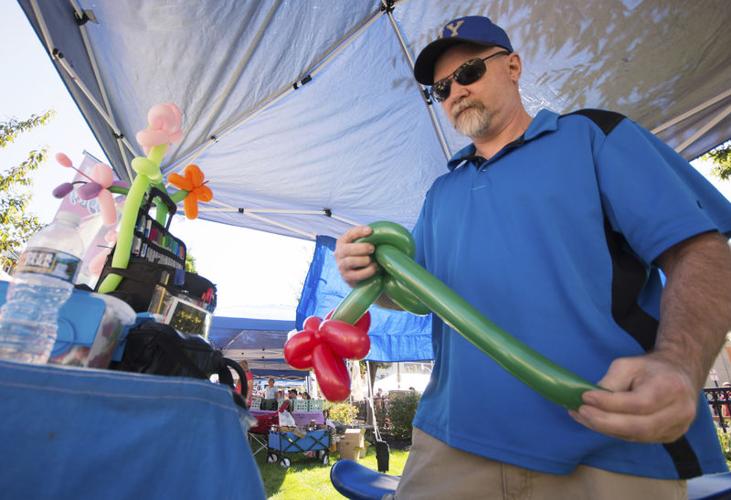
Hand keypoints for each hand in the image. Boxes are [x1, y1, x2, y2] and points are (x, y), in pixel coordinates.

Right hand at [334, 225, 377, 287]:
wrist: (362, 276)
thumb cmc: (364, 256)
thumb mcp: (363, 246)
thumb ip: (368, 239)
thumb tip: (382, 233)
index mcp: (343, 242)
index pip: (349, 234)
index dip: (359, 231)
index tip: (370, 231)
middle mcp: (339, 253)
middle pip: (347, 249)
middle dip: (362, 248)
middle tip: (372, 249)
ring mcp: (341, 266)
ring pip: (350, 261)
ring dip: (364, 260)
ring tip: (372, 261)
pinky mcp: (347, 278)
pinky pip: (356, 274)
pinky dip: (367, 271)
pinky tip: (373, 268)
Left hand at [569, 354, 697, 442]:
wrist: (679, 375)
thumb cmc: (650, 368)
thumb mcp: (629, 364)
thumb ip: (611, 382)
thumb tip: (589, 399)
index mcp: (671, 388)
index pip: (639, 403)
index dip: (610, 403)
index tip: (586, 396)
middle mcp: (679, 412)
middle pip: (638, 426)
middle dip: (605, 421)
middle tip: (581, 412)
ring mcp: (676, 428)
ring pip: (635, 436)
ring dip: (605, 428)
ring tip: (582, 417)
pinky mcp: (668, 437)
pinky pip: (636, 438)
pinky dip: (613, 431)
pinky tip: (596, 422)